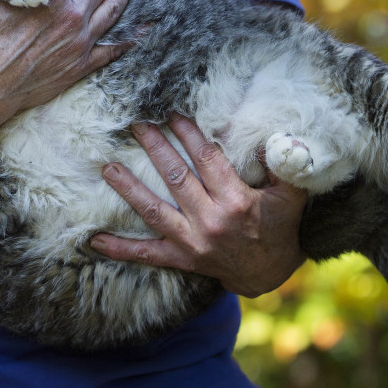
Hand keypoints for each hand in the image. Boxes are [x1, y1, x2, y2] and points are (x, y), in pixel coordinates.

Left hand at [90, 115, 306, 296]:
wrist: (270, 275)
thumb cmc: (279, 226)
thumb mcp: (291, 194)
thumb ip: (285, 165)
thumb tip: (272, 134)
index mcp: (236, 201)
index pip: (206, 159)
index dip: (188, 133)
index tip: (172, 112)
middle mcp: (211, 221)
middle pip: (176, 177)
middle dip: (154, 148)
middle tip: (136, 124)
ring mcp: (193, 243)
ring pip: (154, 212)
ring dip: (129, 189)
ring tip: (108, 168)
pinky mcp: (182, 260)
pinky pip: (147, 254)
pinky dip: (121, 249)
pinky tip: (96, 240)